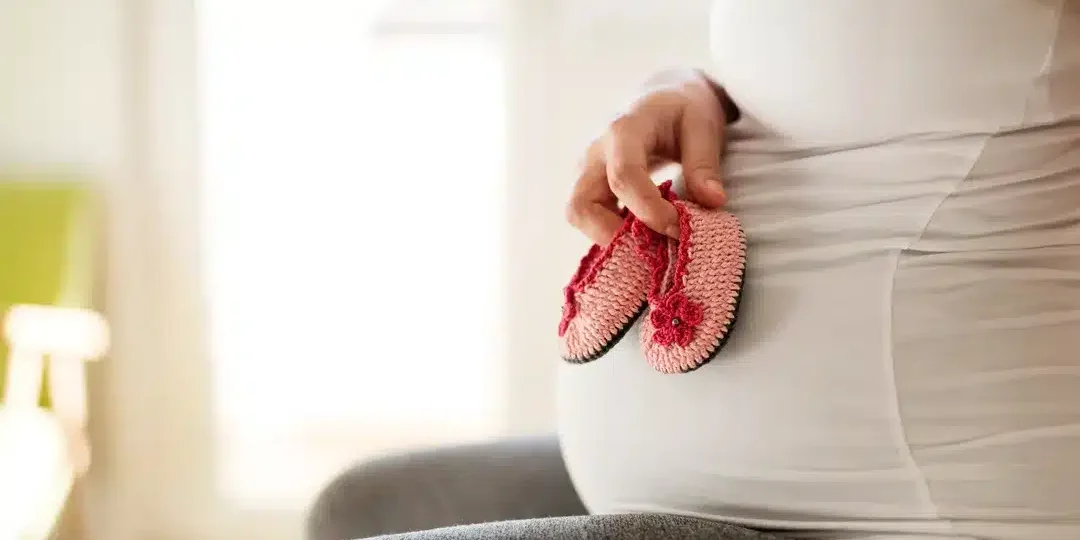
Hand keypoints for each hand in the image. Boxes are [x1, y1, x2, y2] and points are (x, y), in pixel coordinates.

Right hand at [566, 69, 736, 244]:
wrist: (660, 96)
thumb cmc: (681, 108)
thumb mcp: (702, 124)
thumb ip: (705, 163)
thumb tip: (713, 202)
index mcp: (623, 129)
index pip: (623, 176)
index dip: (649, 210)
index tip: (678, 228)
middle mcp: (594, 152)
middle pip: (580, 204)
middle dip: (613, 234)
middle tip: (655, 244)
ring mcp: (585, 170)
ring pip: (577, 215)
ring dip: (610, 236)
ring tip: (651, 239)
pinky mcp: (587, 185)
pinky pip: (588, 217)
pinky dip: (613, 233)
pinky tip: (645, 233)